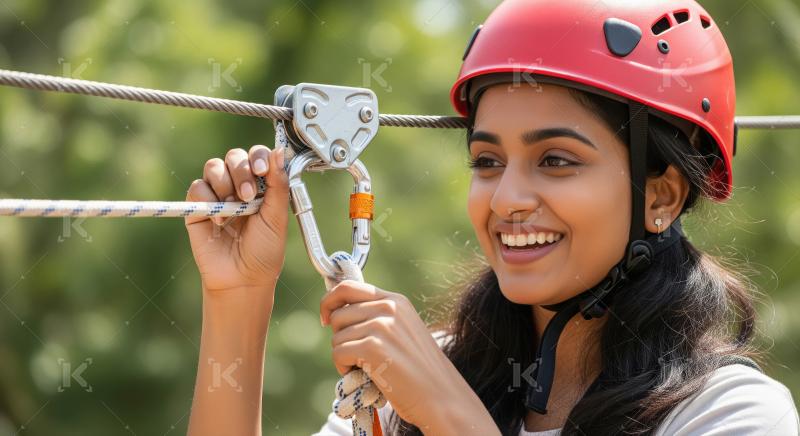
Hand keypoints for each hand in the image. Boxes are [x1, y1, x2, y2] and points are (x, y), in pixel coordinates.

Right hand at [185, 146, 288, 292]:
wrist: (243, 278)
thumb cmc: (264, 251)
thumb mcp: (277, 216)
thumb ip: (278, 184)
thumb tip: (279, 151)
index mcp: (262, 185)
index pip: (257, 155)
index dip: (258, 157)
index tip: (262, 170)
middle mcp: (239, 185)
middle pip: (234, 156)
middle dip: (241, 172)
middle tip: (247, 197)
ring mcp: (217, 195)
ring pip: (214, 167)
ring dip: (224, 184)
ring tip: (233, 209)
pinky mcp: (198, 207)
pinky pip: (197, 187)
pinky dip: (208, 200)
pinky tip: (219, 222)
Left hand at [319, 280, 472, 428]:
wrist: (441, 395)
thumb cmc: (419, 370)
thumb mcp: (403, 330)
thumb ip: (376, 317)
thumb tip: (335, 313)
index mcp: (396, 300)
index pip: (348, 287)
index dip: (329, 301)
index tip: (326, 319)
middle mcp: (389, 307)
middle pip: (338, 314)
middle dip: (340, 338)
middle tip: (356, 356)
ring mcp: (381, 326)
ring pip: (337, 337)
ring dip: (344, 357)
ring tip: (366, 369)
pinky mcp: (372, 347)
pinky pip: (338, 353)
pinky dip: (344, 369)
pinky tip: (363, 376)